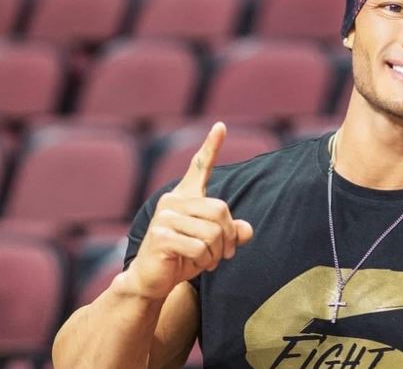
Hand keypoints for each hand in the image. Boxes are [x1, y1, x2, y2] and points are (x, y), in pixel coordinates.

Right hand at [124, 122, 253, 299]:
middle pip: (221, 211)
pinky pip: (199, 247)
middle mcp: (172, 201)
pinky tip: (194, 265)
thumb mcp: (213, 244)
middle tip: (225, 254)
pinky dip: (204, 261)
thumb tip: (247, 230)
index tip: (221, 126)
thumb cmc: (183, 257)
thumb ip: (232, 234)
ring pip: (212, 232)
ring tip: (207, 261)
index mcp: (185, 197)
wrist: (152, 279)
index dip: (212, 147)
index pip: (199, 167)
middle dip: (229, 238)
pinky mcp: (160, 236)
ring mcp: (164, 217)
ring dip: (217, 253)